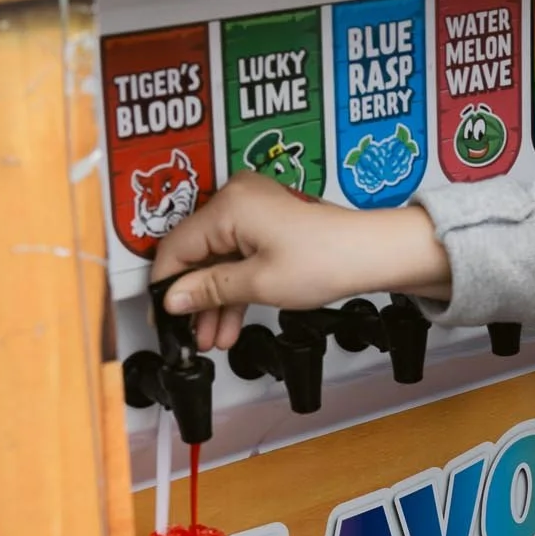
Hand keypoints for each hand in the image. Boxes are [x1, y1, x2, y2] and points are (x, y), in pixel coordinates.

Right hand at [150, 171, 451, 350]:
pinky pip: (238, 255)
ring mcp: (253, 209)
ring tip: (213, 337)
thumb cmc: (329, 258)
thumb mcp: (259, 284)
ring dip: (215, 299)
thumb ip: (209, 290)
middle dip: (195, 299)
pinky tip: (230, 321)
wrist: (373, 254)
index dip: (166, 286)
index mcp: (228, 205)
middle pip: (197, 254)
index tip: (161, 316)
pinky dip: (234, 287)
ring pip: (218, 260)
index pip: (176, 247)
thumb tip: (173, 298)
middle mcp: (237, 198)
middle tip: (189, 333)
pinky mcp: (267, 222)